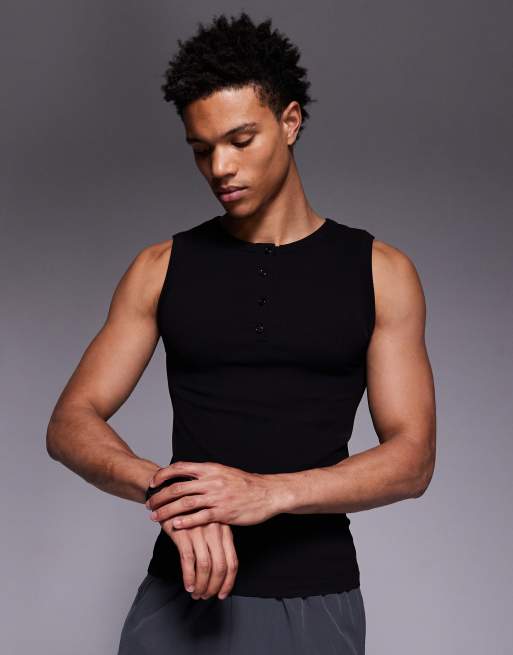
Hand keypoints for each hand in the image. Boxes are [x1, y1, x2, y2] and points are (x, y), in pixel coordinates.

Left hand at [146, 461, 277, 529]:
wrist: (267, 493)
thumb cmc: (245, 484)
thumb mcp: (224, 472)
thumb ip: (206, 474)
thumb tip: (187, 475)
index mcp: (211, 468)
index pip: (180, 468)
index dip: (163, 475)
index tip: (153, 482)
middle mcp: (211, 481)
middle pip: (178, 488)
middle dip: (160, 496)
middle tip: (149, 504)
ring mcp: (217, 497)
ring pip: (185, 504)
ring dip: (167, 511)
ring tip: (156, 517)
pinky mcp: (223, 513)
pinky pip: (200, 518)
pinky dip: (186, 522)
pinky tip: (176, 526)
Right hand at [161, 518, 237, 600]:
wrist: (175, 495)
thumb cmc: (195, 513)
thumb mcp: (213, 524)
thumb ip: (220, 542)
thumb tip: (223, 571)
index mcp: (225, 530)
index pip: (232, 562)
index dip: (229, 582)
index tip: (223, 594)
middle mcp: (215, 531)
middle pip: (220, 567)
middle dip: (214, 587)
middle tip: (207, 596)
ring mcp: (200, 531)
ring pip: (205, 566)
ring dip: (201, 585)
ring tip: (196, 594)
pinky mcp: (184, 532)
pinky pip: (189, 561)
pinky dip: (189, 577)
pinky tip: (188, 585)